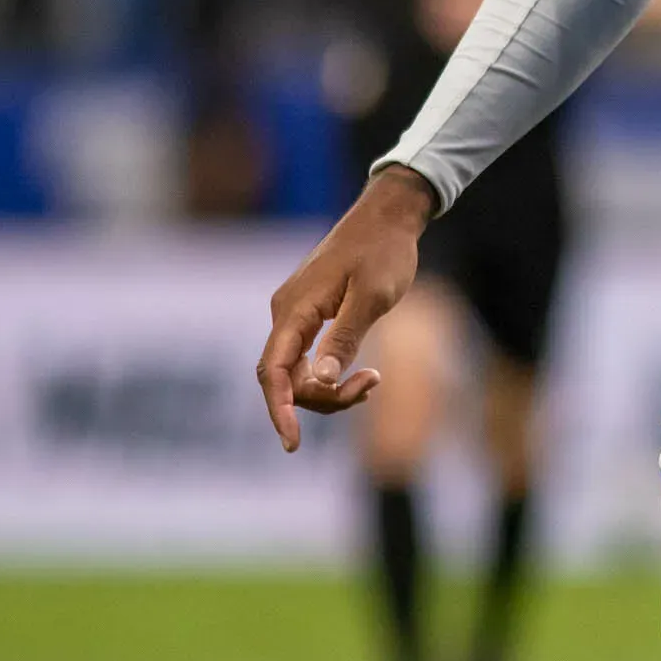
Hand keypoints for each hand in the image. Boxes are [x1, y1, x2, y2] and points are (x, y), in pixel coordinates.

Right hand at [256, 166, 433, 450]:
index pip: (272, 371)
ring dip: (329, 388)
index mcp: (295, 308)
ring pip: (297, 372)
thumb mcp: (372, 297)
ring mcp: (296, 313)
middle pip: (284, 378)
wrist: (388, 216)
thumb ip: (344, 338)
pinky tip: (363, 375)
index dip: (279, 410)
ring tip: (373, 380)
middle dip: (321, 399)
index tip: (293, 444)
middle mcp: (287, 312)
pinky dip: (330, 374)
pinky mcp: (309, 314)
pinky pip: (308, 357)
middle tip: (370, 386)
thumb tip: (319, 380)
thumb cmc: (384, 251)